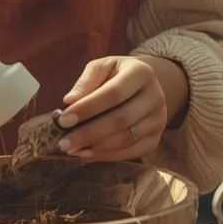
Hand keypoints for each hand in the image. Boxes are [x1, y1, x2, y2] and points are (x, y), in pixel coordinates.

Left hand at [54, 56, 168, 160]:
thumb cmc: (117, 75)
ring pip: (127, 139)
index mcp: (141, 73)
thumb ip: (86, 81)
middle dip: (89, 133)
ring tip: (72, 150)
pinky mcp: (155, 139)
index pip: (113, 93)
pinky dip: (107, 156)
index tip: (63, 120)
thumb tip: (70, 101)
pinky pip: (132, 152)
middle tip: (64, 142)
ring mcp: (159, 120)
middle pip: (121, 119)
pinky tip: (87, 155)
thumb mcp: (102, 67)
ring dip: (97, 147)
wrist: (144, 86)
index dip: (87, 108)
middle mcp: (156, 97)